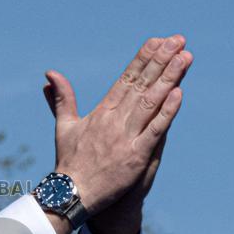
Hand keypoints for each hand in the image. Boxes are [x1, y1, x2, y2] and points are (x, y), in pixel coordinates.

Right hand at [42, 36, 192, 233]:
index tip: (157, 41)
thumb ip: (61, 99)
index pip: (126, 79)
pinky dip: (166, 112)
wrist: (71, 194)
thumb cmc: (69, 162)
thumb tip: (49, 75)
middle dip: (161, 61)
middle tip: (178, 39)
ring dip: (169, 78)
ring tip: (184, 57)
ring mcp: (126, 138)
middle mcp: (114, 121)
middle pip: (141, 85)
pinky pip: (154, 130)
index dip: (143, 59)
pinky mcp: (136, 156)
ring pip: (151, 102)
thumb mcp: (64, 126)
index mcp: (100, 113)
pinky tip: (178, 93)